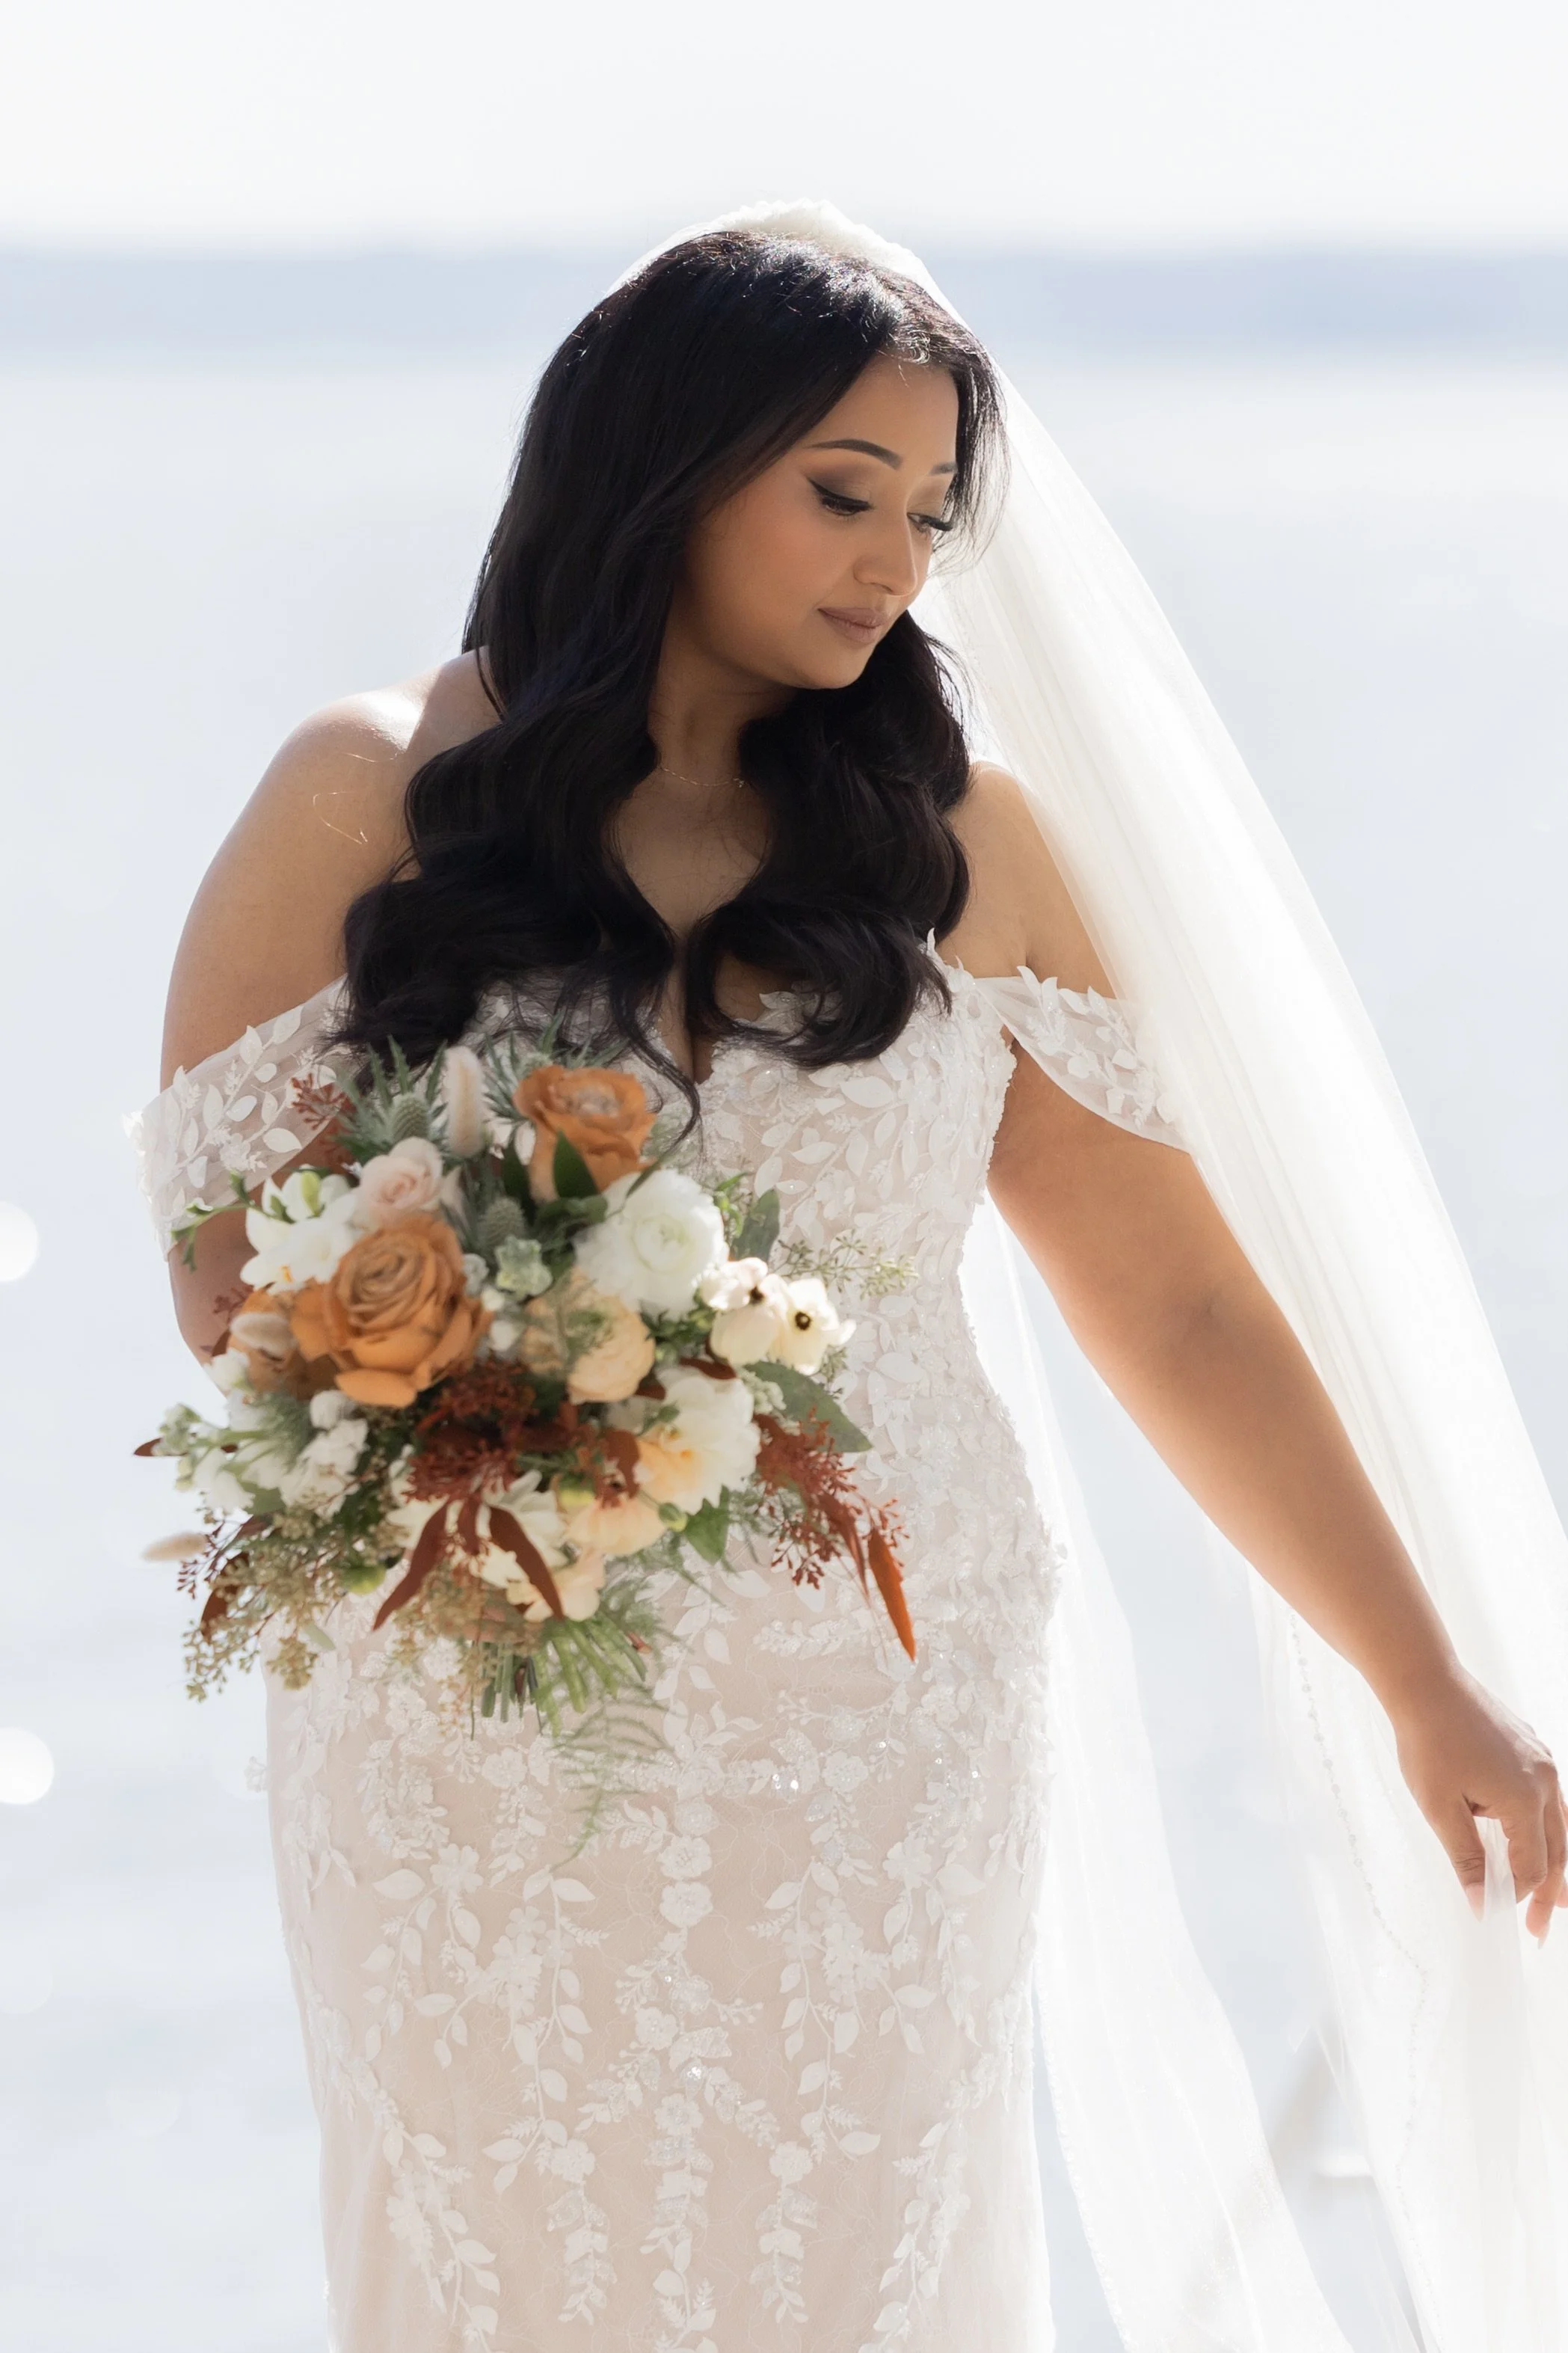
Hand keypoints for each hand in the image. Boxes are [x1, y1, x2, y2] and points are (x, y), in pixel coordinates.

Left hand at [1390, 1664, 1566, 1940]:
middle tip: (1539, 1931)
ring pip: (1560, 1826)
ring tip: (1553, 1900)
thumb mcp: (1440, 1808)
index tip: (1496, 1916)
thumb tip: (1483, 1905)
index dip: (1515, 1896)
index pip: (1532, 1867)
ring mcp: (1543, 1763)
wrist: (1426, 1683)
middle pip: (1558, 1852)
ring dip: (1554, 1863)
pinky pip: (1550, 1801)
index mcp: (1525, 1799)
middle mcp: (1546, 1781)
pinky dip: (1546, 1830)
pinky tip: (1532, 1843)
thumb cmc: (1427, 1742)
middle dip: (1550, 1894)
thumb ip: (1467, 1858)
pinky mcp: (1534, 1750)